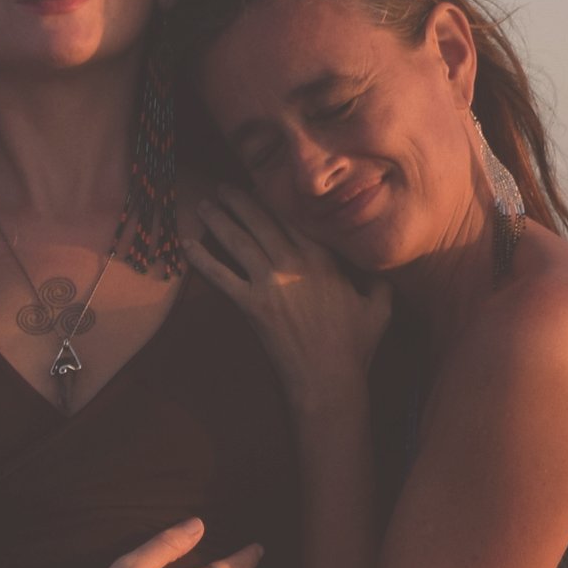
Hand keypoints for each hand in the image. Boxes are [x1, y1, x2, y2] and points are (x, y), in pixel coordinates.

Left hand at [188, 188, 391, 407]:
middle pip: (261, 222)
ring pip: (239, 241)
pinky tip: (186, 244)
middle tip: (223, 187)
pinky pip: (221, 276)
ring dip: (218, 220)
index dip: (274, 200)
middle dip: (239, 201)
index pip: (294, 218)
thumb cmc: (355, 347)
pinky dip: (202, 259)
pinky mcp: (251, 305)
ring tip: (204, 205)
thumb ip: (378, 281)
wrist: (329, 380)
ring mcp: (271, 283)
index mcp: (324, 259)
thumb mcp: (380, 307)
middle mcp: (295, 263)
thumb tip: (381, 267)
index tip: (260, 186)